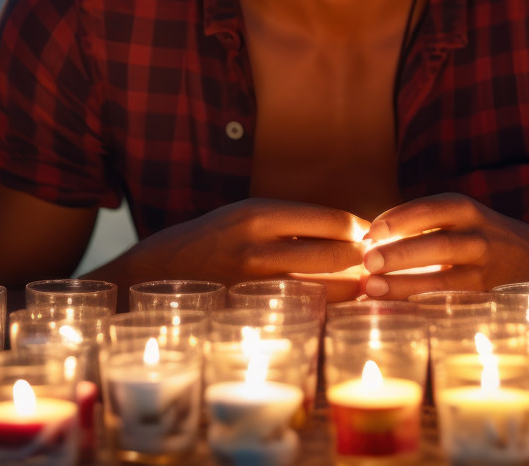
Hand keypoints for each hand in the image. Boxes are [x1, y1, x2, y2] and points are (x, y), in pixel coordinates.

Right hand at [123, 198, 368, 300]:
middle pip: (337, 255)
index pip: (333, 220)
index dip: (360, 230)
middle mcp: (257, 247)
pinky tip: (335, 307)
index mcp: (259, 213)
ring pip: (327, 289)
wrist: (152, 274)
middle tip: (375, 264)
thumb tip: (354, 231)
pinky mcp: (253, 316)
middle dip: (364, 261)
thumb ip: (294, 222)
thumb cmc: (210, 240)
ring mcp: (254, 285)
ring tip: (364, 286)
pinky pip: (305, 314)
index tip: (371, 236)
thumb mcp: (246, 214)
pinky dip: (328, 311)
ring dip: (353, 289)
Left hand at [359, 193, 528, 297]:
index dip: (402, 217)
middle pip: (439, 243)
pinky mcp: (489, 301)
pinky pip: (453, 305)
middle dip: (401, 252)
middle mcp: (483, 239)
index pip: (435, 208)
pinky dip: (423, 307)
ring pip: (445, 279)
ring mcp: (488, 273)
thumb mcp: (469, 221)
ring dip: (405, 284)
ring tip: (372, 288)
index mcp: (473, 213)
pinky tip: (397, 311)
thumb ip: (430, 227)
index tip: (371, 231)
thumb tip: (370, 241)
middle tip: (367, 260)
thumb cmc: (492, 242)